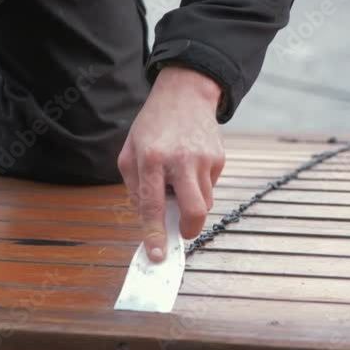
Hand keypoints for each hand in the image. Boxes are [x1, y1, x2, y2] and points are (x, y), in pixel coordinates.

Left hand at [118, 66, 225, 261]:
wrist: (186, 94)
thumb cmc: (153, 126)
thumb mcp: (130, 151)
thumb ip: (135, 187)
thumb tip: (150, 219)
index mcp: (151, 159)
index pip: (152, 206)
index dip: (154, 235)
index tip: (157, 256)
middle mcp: (180, 160)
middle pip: (194, 211)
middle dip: (188, 230)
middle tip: (181, 232)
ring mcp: (204, 159)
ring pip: (205, 202)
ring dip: (191, 203)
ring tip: (180, 182)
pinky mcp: (219, 157)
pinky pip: (210, 186)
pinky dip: (199, 185)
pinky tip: (190, 166)